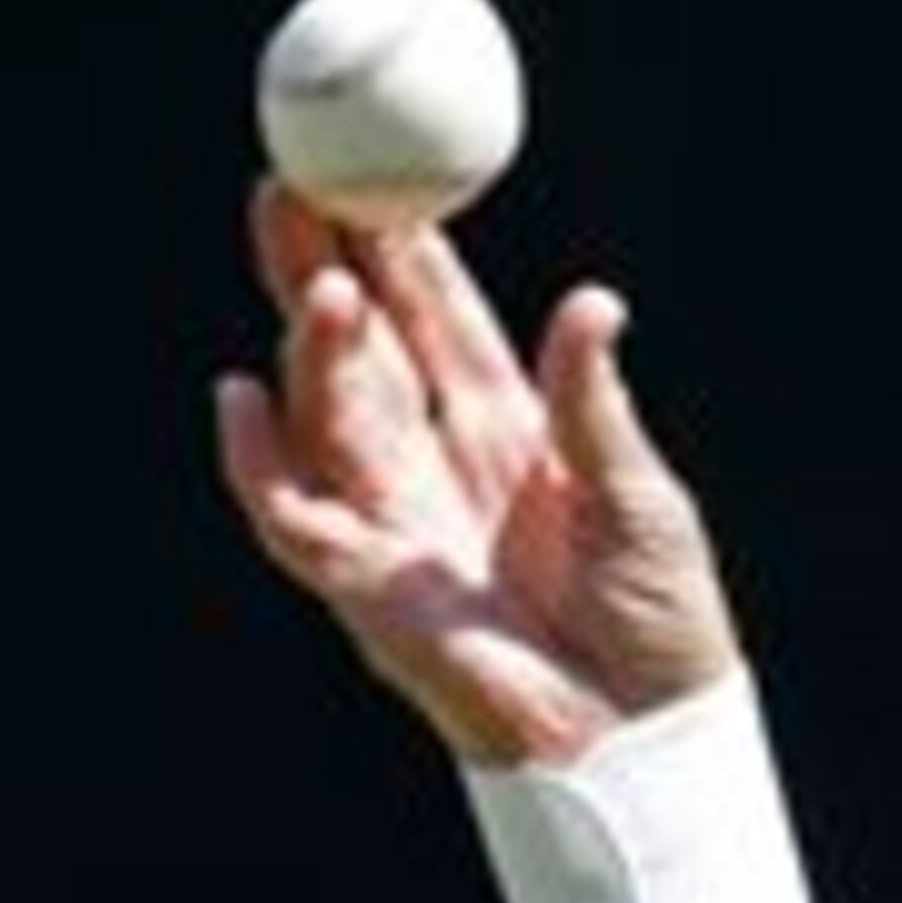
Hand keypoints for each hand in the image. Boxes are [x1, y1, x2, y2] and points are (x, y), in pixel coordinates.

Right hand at [212, 181, 739, 767]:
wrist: (648, 737)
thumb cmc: (659, 621)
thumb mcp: (640, 496)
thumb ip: (596, 404)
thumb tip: (593, 304)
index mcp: (506, 428)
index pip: (434, 314)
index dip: (398, 243)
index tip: (373, 166)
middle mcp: (438, 462)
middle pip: (359, 342)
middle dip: (319, 261)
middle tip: (292, 183)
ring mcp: (399, 521)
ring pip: (324, 411)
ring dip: (312, 347)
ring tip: (323, 287)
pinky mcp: (373, 590)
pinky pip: (293, 516)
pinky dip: (259, 462)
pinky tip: (242, 399)